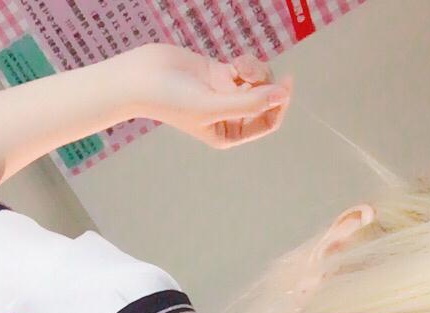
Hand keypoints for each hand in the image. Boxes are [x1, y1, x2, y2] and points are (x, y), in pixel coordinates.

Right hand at [128, 43, 292, 147]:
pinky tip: (234, 61)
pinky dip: (245, 62)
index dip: (280, 104)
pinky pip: (247, 68)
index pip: (267, 122)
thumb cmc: (172, 99)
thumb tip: (282, 95)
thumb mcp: (212, 106)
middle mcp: (229, 117)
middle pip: (266, 99)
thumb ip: (249, 103)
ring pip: (259, 81)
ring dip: (254, 70)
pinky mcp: (220, 73)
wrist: (143, 77)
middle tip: (248, 72)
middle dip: (262, 83)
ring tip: (238, 65)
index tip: (286, 84)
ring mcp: (226, 94)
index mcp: (228, 134)